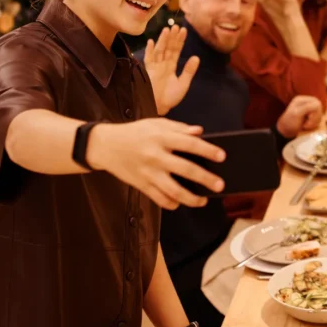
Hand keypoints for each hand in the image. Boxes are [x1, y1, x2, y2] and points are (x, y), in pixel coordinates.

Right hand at [86, 119, 225, 209]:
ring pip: (172, 190)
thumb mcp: (156, 124)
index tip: (222, 156)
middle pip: (185, 170)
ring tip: (203, 200)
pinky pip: (157, 198)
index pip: (189, 144)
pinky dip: (170, 203)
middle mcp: (155, 156)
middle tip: (220, 185)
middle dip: (205, 179)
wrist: (105, 145)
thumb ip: (179, 128)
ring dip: (190, 198)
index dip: (207, 150)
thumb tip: (200, 132)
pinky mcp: (140, 184)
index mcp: (161, 138)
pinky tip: (180, 203)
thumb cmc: (135, 133)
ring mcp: (147, 173)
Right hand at [143, 25, 198, 115]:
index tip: (184, 30)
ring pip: (159, 50)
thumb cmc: (170, 97)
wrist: (159, 107)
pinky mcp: (148, 71)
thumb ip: (189, 71)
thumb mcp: (183, 83)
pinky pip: (149, 59)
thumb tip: (196, 57)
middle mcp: (163, 64)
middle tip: (176, 26)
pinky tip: (152, 42)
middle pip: (168, 48)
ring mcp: (155, 67)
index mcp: (171, 66)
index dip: (180, 41)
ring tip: (167, 30)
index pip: (176, 50)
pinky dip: (150, 51)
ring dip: (163, 40)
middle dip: (172, 37)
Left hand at [276, 96, 323, 137]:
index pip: (317, 103)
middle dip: (314, 118)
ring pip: (320, 114)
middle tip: (306, 124)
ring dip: (314, 122)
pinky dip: (314, 124)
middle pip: (319, 108)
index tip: (307, 119)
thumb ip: (307, 107)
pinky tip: (307, 126)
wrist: (285, 132)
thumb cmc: (289, 123)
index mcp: (302, 99)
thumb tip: (318, 104)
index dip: (314, 113)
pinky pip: (318, 118)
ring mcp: (308, 108)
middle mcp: (306, 102)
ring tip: (305, 125)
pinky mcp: (310, 115)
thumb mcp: (297, 113)